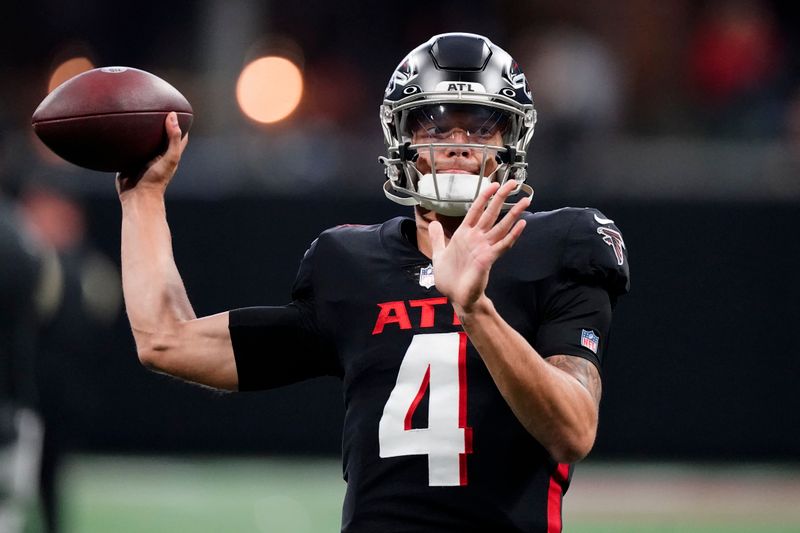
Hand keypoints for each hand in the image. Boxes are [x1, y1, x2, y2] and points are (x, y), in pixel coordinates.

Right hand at [116, 112, 187, 197]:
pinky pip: (124, 146)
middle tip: (151, 104)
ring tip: (129, 110)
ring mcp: (141, 157)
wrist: (136, 196)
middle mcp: (156, 153)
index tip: (176, 107)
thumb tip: (172, 115)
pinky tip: (113, 126)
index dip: (179, 121)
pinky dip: (121, 138)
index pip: (178, 134)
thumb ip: (172, 138)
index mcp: (169, 152)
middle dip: (156, 121)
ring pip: (140, 139)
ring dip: (137, 128)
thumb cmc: (156, 179)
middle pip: (158, 133)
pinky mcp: (127, 160)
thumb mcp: (169, 158)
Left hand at [428, 180, 529, 314]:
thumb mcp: (439, 253)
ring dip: (514, 213)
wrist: (456, 297)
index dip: (484, 196)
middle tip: (514, 183)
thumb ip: (438, 238)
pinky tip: (522, 224)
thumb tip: (432, 223)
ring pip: (501, 226)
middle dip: (502, 197)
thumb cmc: (450, 278)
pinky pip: (503, 244)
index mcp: (464, 234)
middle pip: (492, 213)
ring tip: (525, 200)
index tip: (493, 184)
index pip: (476, 210)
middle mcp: (477, 238)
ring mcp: (484, 247)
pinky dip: (513, 235)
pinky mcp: (488, 259)